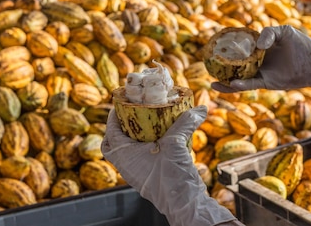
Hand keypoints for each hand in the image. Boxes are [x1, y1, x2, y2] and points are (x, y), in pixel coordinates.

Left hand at [101, 106, 235, 225]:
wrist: (184, 205)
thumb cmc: (172, 178)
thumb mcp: (177, 144)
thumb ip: (186, 123)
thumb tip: (199, 109)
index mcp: (124, 156)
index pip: (111, 132)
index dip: (113, 117)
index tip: (120, 104)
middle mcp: (126, 166)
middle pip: (112, 145)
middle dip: (118, 129)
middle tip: (128, 116)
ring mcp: (136, 173)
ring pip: (126, 153)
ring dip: (132, 138)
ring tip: (145, 125)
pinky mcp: (148, 178)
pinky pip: (138, 159)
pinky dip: (143, 148)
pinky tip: (159, 140)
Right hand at [212, 25, 310, 91]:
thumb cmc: (301, 44)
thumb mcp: (284, 31)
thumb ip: (269, 33)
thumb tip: (257, 46)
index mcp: (260, 49)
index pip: (241, 49)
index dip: (228, 49)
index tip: (215, 48)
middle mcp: (258, 62)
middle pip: (236, 66)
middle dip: (222, 68)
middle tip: (209, 66)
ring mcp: (262, 73)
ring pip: (240, 79)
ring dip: (227, 81)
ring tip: (213, 81)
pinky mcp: (267, 82)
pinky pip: (250, 84)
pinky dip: (240, 85)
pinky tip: (231, 83)